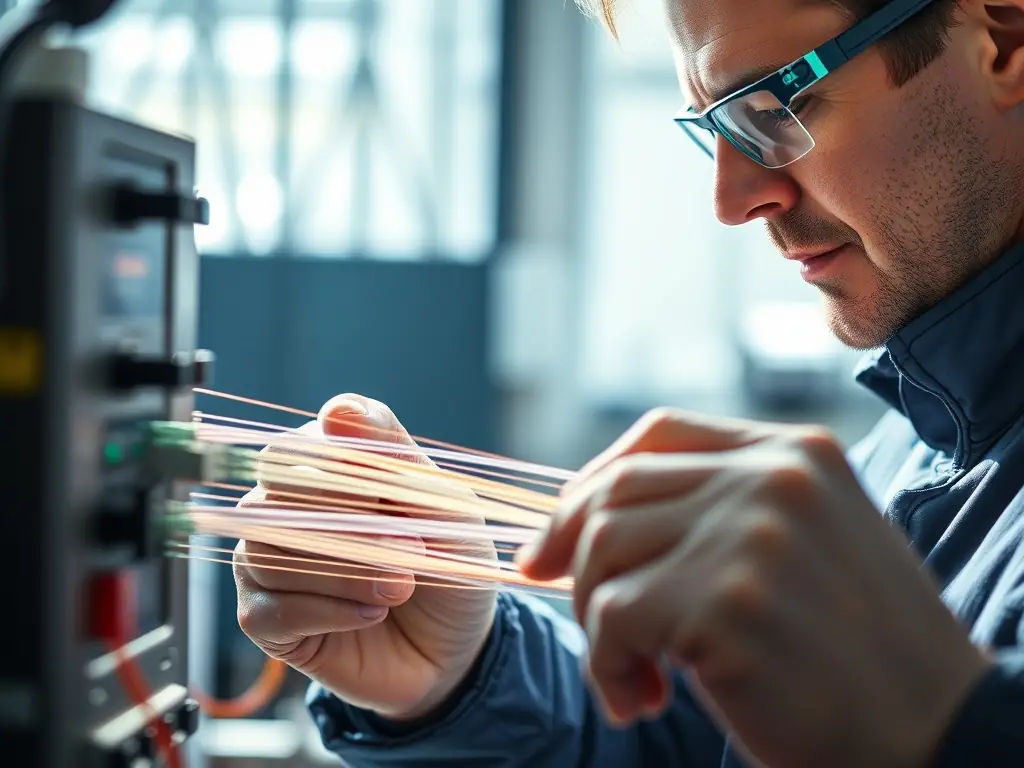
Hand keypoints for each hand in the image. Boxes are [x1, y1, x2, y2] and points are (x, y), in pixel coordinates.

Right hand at [233, 394, 497, 718]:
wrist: (453, 646)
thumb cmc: (448, 559)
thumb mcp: (443, 502)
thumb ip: (392, 452)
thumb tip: (338, 408)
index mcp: (322, 463)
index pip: (295, 448)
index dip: (343, 471)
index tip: (390, 494)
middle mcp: (281, 504)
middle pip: (273, 494)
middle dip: (349, 522)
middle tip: (411, 546)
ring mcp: (263, 559)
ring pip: (269, 550)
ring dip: (349, 571)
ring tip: (402, 586)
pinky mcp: (262, 619)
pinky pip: (275, 607)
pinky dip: (335, 611)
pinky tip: (373, 613)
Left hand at [519, 408, 988, 767]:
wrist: (936, 733)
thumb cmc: (858, 651)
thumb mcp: (805, 544)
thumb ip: (724, 509)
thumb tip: (594, 515)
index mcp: (796, 452)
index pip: (659, 434)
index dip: (593, 481)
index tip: (556, 540)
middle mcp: (772, 477)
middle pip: (616, 490)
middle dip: (574, 556)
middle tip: (588, 621)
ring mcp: (750, 533)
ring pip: (602, 549)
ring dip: (595, 621)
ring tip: (634, 674)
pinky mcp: (726, 599)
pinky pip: (612, 617)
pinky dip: (605, 666)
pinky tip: (638, 701)